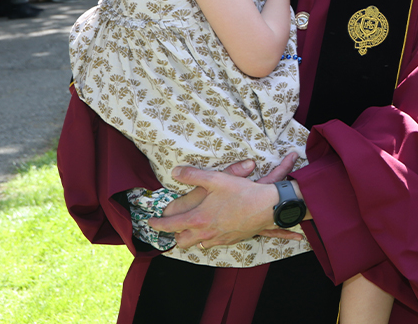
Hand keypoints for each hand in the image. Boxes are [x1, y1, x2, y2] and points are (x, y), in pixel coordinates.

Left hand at [150, 153, 303, 247]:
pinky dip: (207, 239)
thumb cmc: (242, 193)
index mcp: (197, 219)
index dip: (157, 224)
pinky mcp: (230, 241)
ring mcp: (218, 239)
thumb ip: (193, 175)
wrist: (267, 208)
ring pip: (196, 245)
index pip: (170, 225)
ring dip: (190, 238)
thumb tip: (175, 172)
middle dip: (173, 236)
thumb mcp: (216, 179)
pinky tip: (211, 231)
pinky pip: (212, 244)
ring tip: (190, 230)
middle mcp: (205, 233)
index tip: (150, 223)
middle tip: (171, 228)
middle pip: (181, 241)